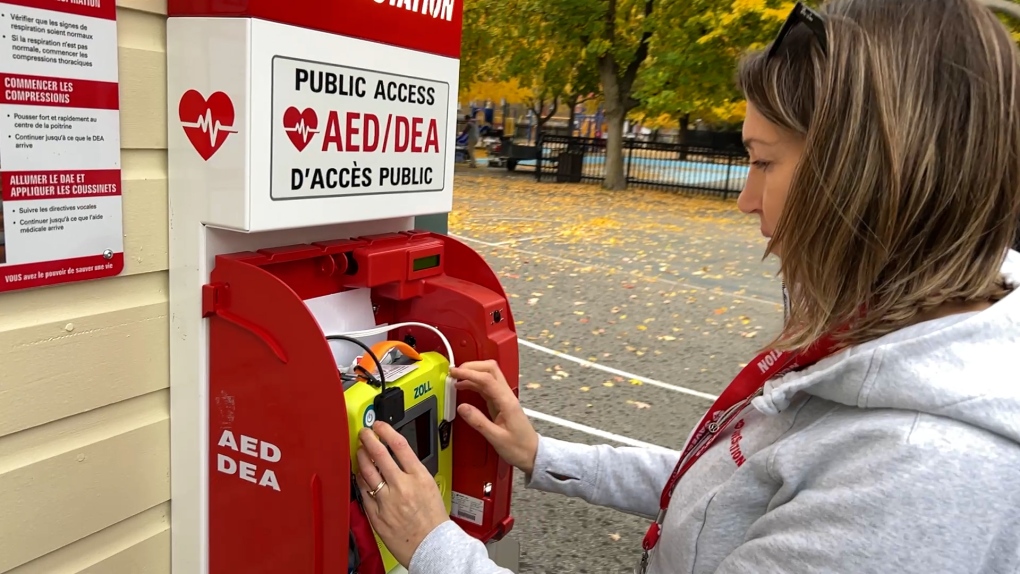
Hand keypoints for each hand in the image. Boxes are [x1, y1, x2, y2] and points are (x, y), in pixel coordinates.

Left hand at [355, 423, 450, 566]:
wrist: (432, 546)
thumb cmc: (433, 520)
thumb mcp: (431, 486)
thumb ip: (414, 472)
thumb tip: (399, 458)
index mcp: (419, 478)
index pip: (400, 445)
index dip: (386, 432)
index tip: (380, 426)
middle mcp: (402, 487)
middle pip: (379, 455)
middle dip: (368, 439)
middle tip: (364, 433)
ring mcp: (387, 501)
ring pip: (367, 472)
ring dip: (361, 457)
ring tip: (359, 451)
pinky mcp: (376, 514)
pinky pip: (363, 492)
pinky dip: (360, 480)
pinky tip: (360, 475)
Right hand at [451, 360, 539, 474]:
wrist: (532, 453)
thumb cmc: (519, 448)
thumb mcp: (496, 438)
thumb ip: (478, 422)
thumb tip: (462, 408)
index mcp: (507, 402)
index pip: (487, 379)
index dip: (469, 373)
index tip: (455, 373)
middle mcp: (507, 396)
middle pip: (490, 369)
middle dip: (471, 366)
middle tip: (455, 372)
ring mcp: (504, 398)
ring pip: (489, 375)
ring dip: (472, 374)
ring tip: (456, 379)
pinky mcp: (501, 402)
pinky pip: (487, 386)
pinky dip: (474, 383)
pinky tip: (464, 387)